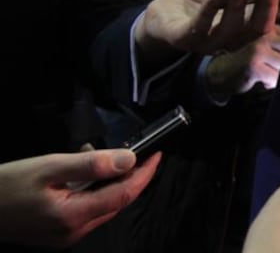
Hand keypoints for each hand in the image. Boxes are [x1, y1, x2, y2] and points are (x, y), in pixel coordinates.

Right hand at [0, 149, 159, 248]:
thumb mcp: (48, 167)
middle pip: (116, 201)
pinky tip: (77, 174)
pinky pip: (86, 210)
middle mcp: (73, 232)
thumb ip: (90, 164)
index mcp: (73, 217)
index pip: (124, 195)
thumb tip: (127, 160)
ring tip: (91, 158)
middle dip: (127, 176)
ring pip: (102, 205)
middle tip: (127, 151)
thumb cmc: (3, 187)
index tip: (155, 155)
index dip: (145, 174)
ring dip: (106, 181)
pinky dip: (90, 190)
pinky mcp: (57, 233)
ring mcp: (65, 235)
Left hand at [136, 0, 279, 57]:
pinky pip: (200, 28)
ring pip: (232, 28)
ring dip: (238, 5)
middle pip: (262, 24)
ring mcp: (213, 42)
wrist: (163, 14)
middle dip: (270, 2)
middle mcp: (239, 37)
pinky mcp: (187, 41)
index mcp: (253, 23)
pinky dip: (208, 12)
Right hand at [206, 24, 279, 95]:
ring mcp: (259, 50)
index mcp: (272, 31)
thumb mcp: (267, 50)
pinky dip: (274, 83)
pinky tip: (265, 83)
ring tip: (274, 77)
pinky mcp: (253, 66)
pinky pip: (275, 77)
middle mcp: (266, 37)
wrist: (219, 72)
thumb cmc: (250, 62)